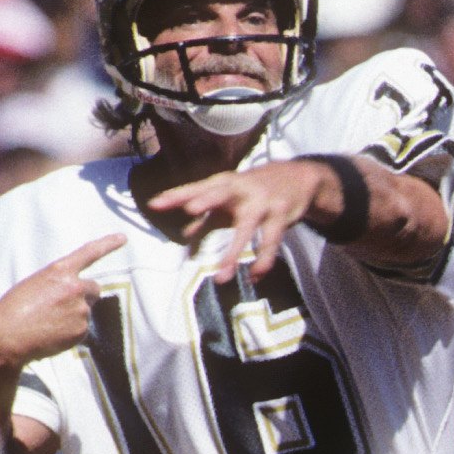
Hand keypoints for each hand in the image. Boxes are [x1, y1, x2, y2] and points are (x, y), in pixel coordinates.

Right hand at [0, 233, 126, 373]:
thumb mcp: (33, 285)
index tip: (123, 238)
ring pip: (85, 311)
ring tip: (48, 323)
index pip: (89, 253)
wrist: (6, 337)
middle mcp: (75, 287)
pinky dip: (70, 333)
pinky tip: (51, 335)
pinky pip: (81, 330)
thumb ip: (57, 284)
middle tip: (64, 306)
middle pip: (94, 289)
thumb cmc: (12, 310)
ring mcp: (80, 310)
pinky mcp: (81, 330)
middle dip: (85, 296)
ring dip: (73, 316)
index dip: (108, 244)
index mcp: (59, 271)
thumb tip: (73, 297)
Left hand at [148, 160, 325, 283]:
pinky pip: (270, 242)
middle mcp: (241, 189)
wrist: (298, 176)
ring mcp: (262, 202)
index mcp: (224, 183)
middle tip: (191, 209)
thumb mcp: (230, 198)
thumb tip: (185, 235)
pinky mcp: (280, 216)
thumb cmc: (254, 189)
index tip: (155, 204)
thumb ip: (208, 215)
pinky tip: (255, 276)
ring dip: (234, 253)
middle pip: (221, 193)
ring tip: (221, 277)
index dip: (176, 196)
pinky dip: (263, 261)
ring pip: (246, 229)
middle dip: (207, 199)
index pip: (196, 188)